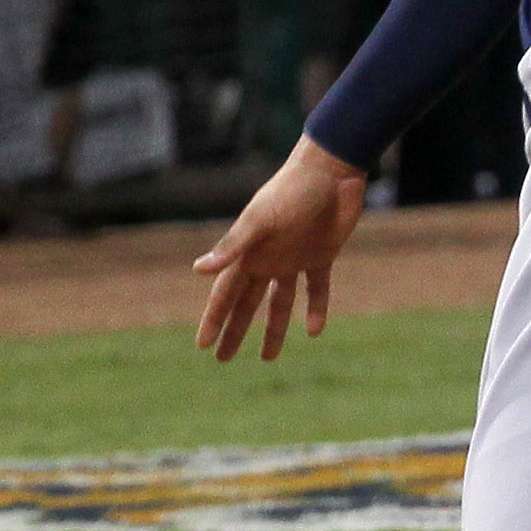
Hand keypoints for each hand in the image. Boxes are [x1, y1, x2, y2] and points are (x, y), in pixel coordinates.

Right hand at [194, 134, 367, 361]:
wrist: (332, 171)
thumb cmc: (292, 190)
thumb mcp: (261, 219)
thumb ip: (234, 245)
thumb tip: (198, 270)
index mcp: (249, 252)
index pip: (225, 293)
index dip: (214, 319)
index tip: (203, 346)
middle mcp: (267, 259)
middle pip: (247, 303)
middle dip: (234, 330)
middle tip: (222, 360)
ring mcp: (294, 259)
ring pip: (280, 302)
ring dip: (273, 329)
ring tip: (267, 358)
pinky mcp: (321, 256)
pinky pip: (316, 289)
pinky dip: (315, 309)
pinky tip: (314, 331)